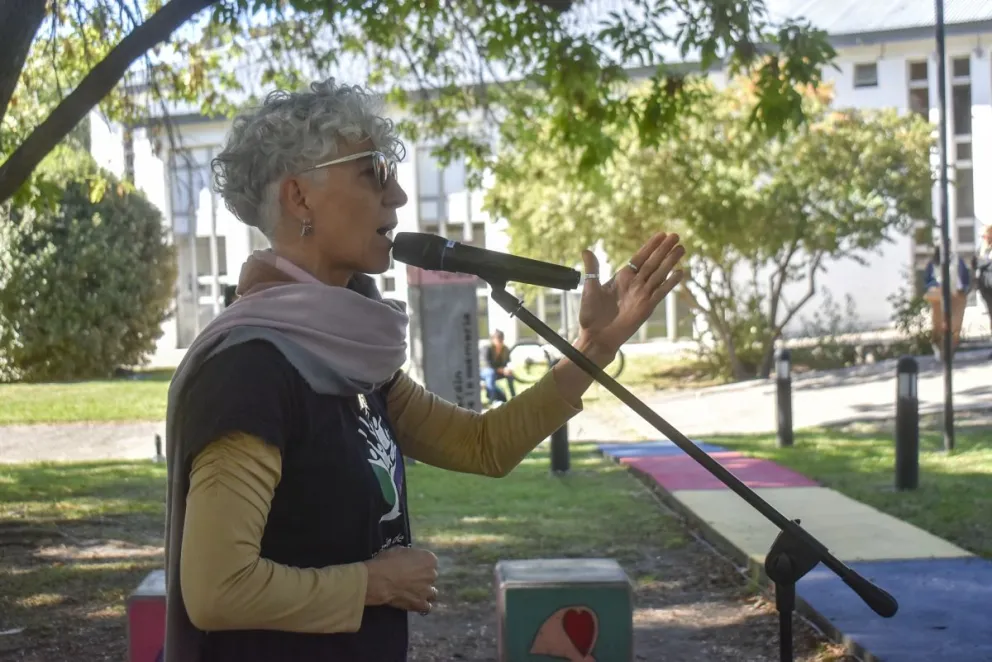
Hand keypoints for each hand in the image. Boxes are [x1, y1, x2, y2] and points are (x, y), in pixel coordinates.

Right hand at [364, 546, 438, 613]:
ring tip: (414, 593)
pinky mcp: (420, 604)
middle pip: (431, 577)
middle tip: (410, 580)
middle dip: (423, 578)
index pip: (430, 562)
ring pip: (432, 593)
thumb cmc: (387, 561)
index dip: (421, 565)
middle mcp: (432, 575)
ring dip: (425, 592)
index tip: (413, 567)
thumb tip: (409, 560)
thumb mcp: (400, 550)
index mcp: (429, 559)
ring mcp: (427, 591)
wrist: (379, 580)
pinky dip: (422, 605)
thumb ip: (410, 556)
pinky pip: (427, 607)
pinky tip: (414, 603)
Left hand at [577, 232, 683, 356]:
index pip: (639, 257)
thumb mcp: (590, 288)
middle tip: (676, 236)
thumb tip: (586, 250)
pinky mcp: (647, 307)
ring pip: (659, 273)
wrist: (596, 336)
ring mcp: (642, 295)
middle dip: (664, 249)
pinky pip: (660, 292)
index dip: (650, 246)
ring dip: (670, 261)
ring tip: (682, 248)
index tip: (661, 234)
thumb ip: (592, 269)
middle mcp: (635, 284)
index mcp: (622, 277)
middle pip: (653, 262)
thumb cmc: (591, 315)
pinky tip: (680, 272)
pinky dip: (670, 282)